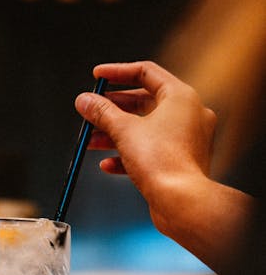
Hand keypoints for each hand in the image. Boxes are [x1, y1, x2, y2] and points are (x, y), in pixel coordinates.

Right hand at [75, 61, 216, 213]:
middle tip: (91, 112)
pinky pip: (150, 152)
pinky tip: (108, 163)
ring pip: (144, 130)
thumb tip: (85, 101)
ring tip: (92, 141)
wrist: (181, 202)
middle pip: (143, 103)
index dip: (117, 72)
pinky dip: (128, 155)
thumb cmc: (164, 164)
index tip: (98, 77)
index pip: (146, 72)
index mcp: (181, 97)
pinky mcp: (178, 162)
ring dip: (114, 134)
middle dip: (112, 110)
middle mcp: (188, 116)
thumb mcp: (124, 131)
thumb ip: (102, 113)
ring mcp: (185, 140)